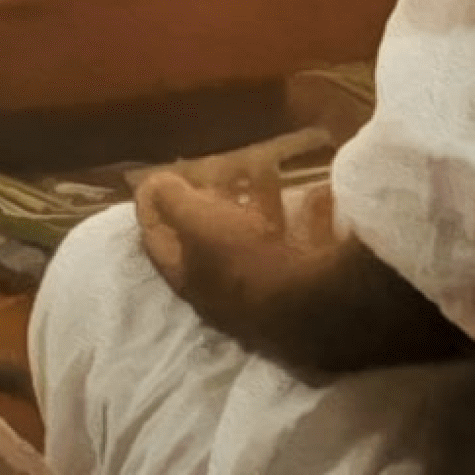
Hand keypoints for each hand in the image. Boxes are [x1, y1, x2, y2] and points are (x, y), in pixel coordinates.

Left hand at [133, 163, 338, 353]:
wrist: (322, 307)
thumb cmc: (246, 262)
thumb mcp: (198, 223)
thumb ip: (174, 202)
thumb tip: (155, 184)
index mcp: (192, 281)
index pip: (160, 244)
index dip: (152, 211)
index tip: (153, 181)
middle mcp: (229, 294)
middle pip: (214, 242)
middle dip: (215, 202)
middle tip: (220, 167)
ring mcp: (272, 294)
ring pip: (261, 240)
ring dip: (262, 204)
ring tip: (268, 168)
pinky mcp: (312, 289)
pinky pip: (305, 244)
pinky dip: (309, 216)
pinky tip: (319, 193)